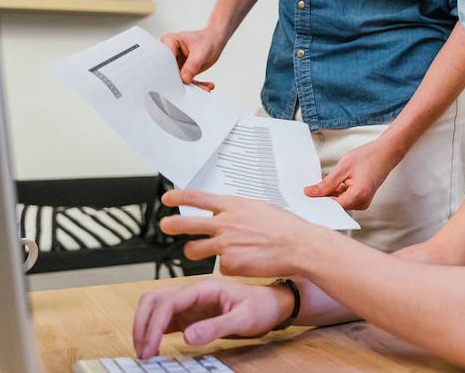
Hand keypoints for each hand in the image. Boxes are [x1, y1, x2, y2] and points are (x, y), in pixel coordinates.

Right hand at [132, 278, 292, 358]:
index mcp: (204, 288)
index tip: (149, 348)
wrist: (272, 305)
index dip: (153, 325)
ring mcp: (190, 303)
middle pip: (153, 300)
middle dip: (142, 324)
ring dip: (145, 326)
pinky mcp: (190, 314)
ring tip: (145, 351)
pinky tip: (154, 347)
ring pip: (155, 307)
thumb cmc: (261, 306)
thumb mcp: (244, 319)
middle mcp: (193, 292)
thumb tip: (188, 336)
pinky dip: (154, 331)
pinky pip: (164, 319)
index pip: (167, 301)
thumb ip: (216, 327)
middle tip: (143, 351)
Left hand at [159, 189, 328, 276]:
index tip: (167, 199)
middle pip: (186, 224)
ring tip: (204, 251)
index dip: (178, 197)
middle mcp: (225, 224)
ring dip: (195, 251)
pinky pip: (219, 266)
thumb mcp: (257, 208)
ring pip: (193, 250)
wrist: (298, 246)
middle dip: (171, 225)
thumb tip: (223, 213)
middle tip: (165, 225)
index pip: (197, 198)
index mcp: (232, 206)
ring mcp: (224, 245)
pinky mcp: (228, 265)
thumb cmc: (284, 227)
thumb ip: (236, 211)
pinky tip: (244, 262)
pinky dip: (229, 266)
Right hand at [160, 27, 225, 90]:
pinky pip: (186, 80)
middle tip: (195, 90)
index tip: (180, 82)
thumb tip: (184, 80)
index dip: (171, 72)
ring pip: (179, 79)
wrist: (216, 40)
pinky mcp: (181, 70)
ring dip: (193, 86)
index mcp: (169, 41)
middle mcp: (169, 52)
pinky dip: (197, 85)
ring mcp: (174, 62)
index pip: (165, 60)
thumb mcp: (201, 53)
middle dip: (183, 82)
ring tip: (206, 89)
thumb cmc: (208, 40)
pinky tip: (208, 86)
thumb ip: (192, 66)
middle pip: (171, 71)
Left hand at [303, 137, 402, 209]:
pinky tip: (335, 181)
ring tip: (329, 179)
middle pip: (335, 206)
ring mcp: (362, 202)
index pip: (331, 207)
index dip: (317, 202)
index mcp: (358, 196)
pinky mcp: (361, 198)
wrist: (386, 152)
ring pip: (339, 202)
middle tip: (310, 188)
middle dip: (323, 197)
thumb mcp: (343, 167)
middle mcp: (361, 203)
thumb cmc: (369, 157)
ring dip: (330, 193)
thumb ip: (326, 183)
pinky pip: (344, 198)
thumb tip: (310, 193)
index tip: (304, 198)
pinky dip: (337, 191)